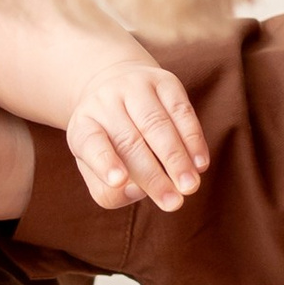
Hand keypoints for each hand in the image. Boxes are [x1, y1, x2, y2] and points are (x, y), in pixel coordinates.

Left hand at [66, 58, 209, 212]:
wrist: (114, 85)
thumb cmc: (108, 142)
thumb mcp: (94, 168)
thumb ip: (108, 191)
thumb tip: (137, 192)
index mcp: (83, 126)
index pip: (90, 143)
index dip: (104, 161)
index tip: (118, 180)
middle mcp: (104, 102)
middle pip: (129, 141)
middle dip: (154, 175)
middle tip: (174, 204)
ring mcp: (134, 87)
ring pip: (157, 124)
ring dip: (177, 158)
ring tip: (190, 187)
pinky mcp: (164, 81)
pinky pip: (181, 110)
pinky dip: (192, 139)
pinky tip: (200, 163)